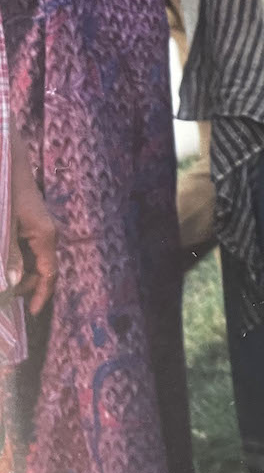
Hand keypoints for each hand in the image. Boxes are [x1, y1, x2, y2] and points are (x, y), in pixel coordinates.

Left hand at [9, 148, 56, 315]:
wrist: (6, 160)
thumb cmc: (7, 194)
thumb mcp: (5, 229)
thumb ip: (9, 258)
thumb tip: (13, 284)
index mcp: (45, 237)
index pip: (48, 274)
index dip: (40, 295)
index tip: (30, 313)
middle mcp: (46, 234)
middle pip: (41, 268)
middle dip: (26, 286)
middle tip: (8, 300)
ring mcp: (38, 227)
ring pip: (32, 258)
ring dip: (19, 273)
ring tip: (6, 284)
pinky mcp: (27, 222)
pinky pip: (25, 248)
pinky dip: (16, 260)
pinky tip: (6, 264)